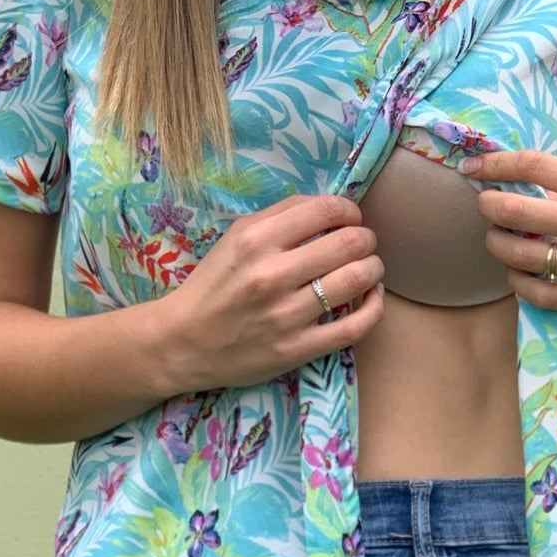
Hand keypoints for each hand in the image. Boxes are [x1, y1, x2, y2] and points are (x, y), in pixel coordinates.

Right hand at [158, 192, 384, 391]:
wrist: (183, 343)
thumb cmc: (213, 285)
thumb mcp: (235, 237)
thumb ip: (280, 217)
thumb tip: (329, 207)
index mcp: (256, 239)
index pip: (326, 209)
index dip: (350, 210)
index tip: (350, 219)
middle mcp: (272, 274)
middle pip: (350, 242)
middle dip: (366, 238)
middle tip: (362, 244)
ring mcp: (286, 314)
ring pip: (358, 279)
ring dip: (373, 268)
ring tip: (368, 269)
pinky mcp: (297, 349)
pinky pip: (355, 327)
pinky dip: (373, 308)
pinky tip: (370, 299)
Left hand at [460, 147, 556, 316]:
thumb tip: (539, 188)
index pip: (536, 167)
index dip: (496, 164)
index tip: (475, 167)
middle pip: (518, 212)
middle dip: (489, 206)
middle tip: (484, 204)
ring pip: (523, 256)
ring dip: (499, 245)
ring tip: (497, 238)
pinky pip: (543, 295)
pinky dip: (520, 284)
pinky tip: (518, 273)